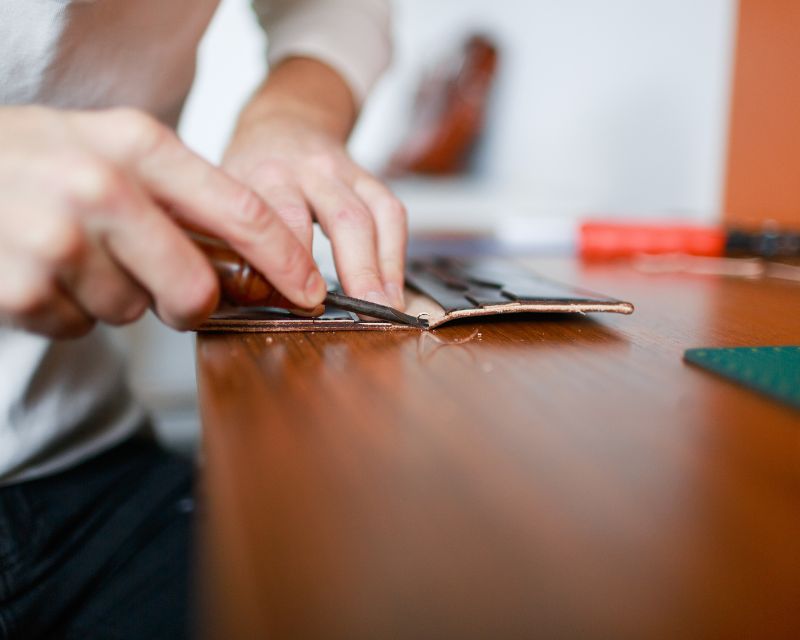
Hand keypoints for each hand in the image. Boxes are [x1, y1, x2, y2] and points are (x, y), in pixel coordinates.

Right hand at [0, 106, 325, 337]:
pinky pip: (80, 326)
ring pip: (133, 311)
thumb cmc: (43, 161)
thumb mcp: (116, 149)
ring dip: (114, 295)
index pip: (243, 212)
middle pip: (195, 288)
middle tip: (165, 288)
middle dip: (188, 302)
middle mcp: (102, 187)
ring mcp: (58, 239)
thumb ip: (182, 196)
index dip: (287, 262)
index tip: (311, 293)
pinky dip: (68, 309)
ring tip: (74, 253)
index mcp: (138, 145)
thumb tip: (257, 261)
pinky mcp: (21, 288)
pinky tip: (43, 269)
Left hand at [223, 111, 407, 309]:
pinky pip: (391, 213)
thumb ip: (225, 237)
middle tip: (366, 311)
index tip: (307, 300)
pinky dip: (395, 255)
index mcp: (263, 176)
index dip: (298, 262)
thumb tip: (221, 294)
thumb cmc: (250, 171)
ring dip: (383, 268)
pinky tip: (393, 288)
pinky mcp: (368, 179)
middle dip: (357, 268)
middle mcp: (307, 171)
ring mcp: (342, 174)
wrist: (283, 122)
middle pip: (341, 218)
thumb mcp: (223, 194)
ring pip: (371, 218)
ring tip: (386, 307)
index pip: (283, 221)